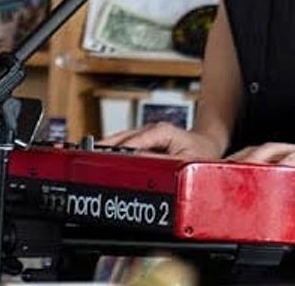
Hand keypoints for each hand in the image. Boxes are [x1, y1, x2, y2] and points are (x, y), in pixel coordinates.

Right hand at [96, 123, 222, 159]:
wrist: (206, 146)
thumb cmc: (200, 152)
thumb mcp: (186, 160)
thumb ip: (163, 162)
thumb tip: (140, 164)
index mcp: (160, 131)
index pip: (132, 142)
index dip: (118, 152)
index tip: (104, 159)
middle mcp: (150, 129)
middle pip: (121, 138)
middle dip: (104, 148)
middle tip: (87, 159)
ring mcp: (146, 133)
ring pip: (120, 139)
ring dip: (106, 148)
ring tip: (88, 158)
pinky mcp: (143, 139)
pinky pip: (124, 143)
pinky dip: (112, 149)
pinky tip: (102, 157)